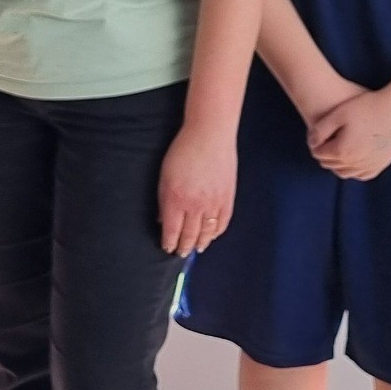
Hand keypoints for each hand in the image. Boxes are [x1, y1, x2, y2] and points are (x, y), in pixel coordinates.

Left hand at [158, 119, 236, 256]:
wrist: (209, 135)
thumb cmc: (183, 151)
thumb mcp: (165, 176)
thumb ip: (164, 201)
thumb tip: (163, 220)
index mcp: (176, 200)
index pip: (172, 231)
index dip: (170, 243)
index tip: (168, 248)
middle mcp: (196, 206)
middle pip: (190, 235)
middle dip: (184, 247)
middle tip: (181, 253)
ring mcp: (214, 203)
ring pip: (207, 232)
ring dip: (201, 242)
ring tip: (196, 248)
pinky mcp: (227, 198)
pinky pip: (222, 222)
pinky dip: (217, 232)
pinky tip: (212, 235)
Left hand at [306, 85, 390, 180]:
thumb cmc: (369, 106)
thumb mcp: (339, 113)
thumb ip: (320, 130)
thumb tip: (312, 144)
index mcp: (342, 151)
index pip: (319, 154)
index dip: (315, 143)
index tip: (317, 134)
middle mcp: (355, 163)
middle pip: (331, 164)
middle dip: (325, 154)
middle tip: (324, 141)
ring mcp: (370, 166)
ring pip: (346, 172)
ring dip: (338, 162)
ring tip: (337, 147)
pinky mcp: (382, 165)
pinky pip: (362, 173)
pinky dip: (354, 168)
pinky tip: (352, 156)